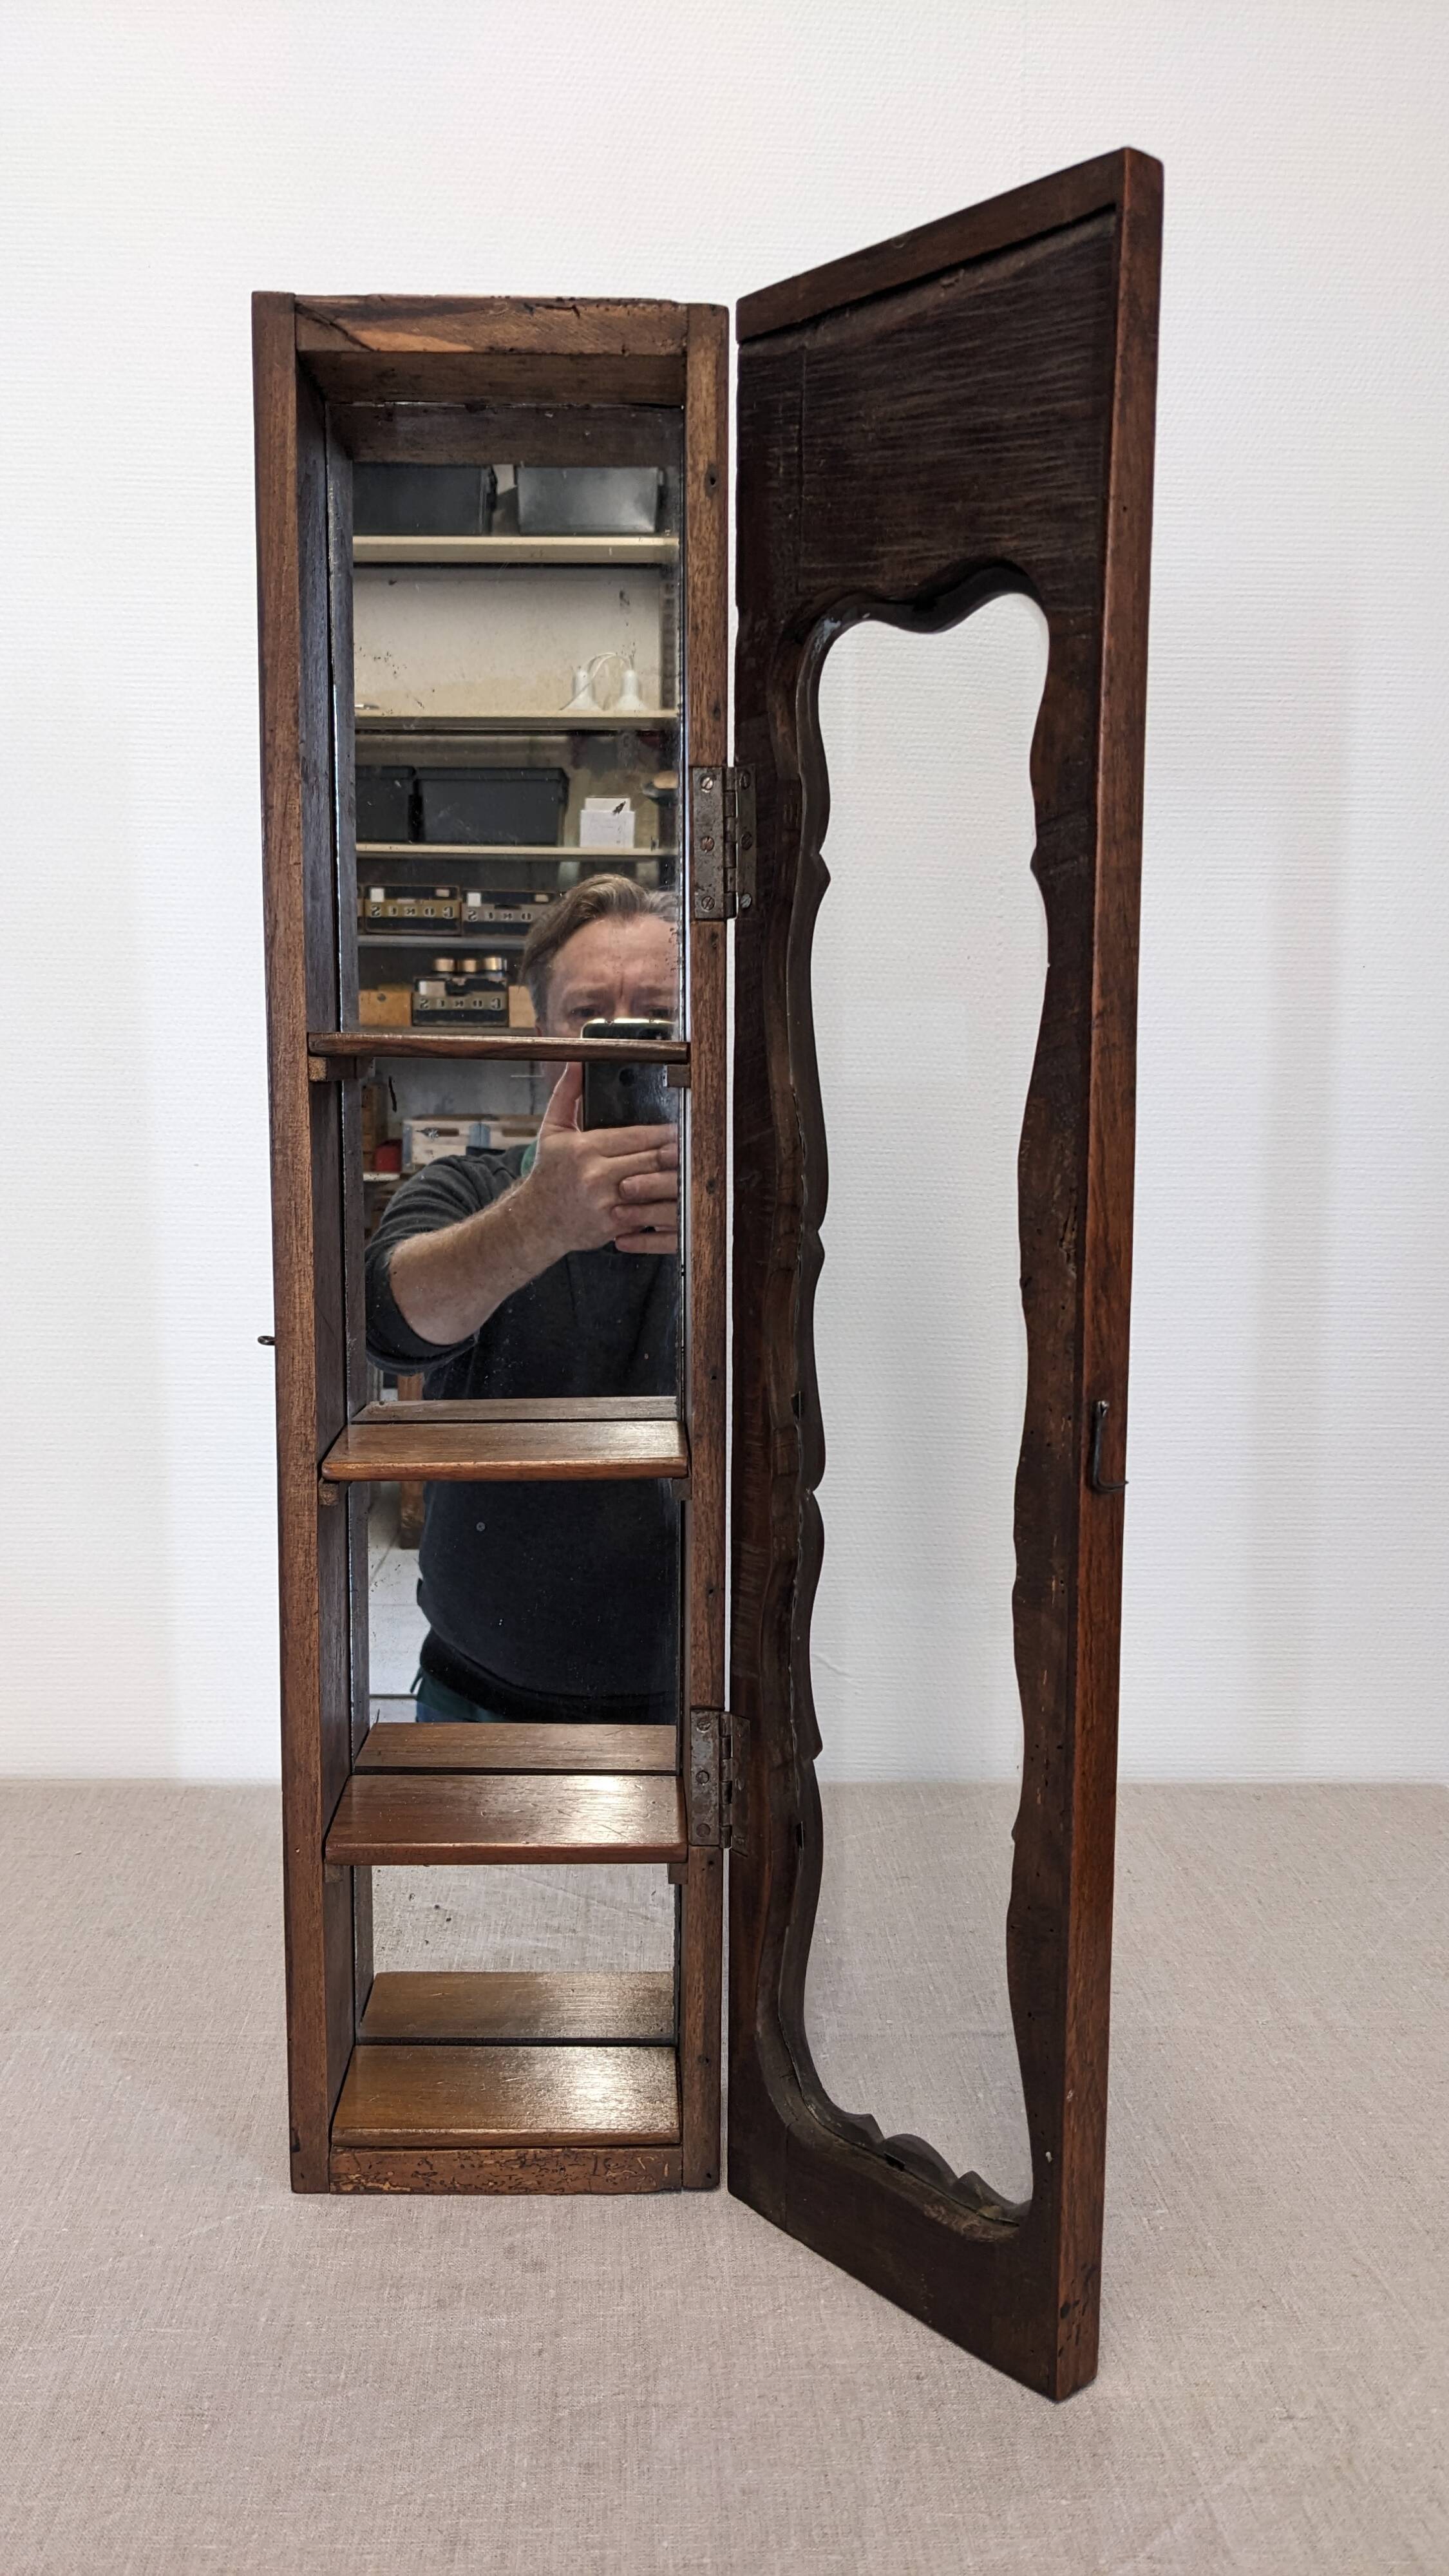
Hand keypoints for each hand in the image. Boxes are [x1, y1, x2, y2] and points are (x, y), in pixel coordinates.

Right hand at [517, 1061, 678, 1259]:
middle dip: (677, 1153)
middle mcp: (597, 1175)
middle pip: (652, 1159)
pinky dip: (665, 1204)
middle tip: (698, 1145)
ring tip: (694, 1169)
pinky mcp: (616, 1224)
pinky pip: (649, 1211)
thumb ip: (566, 1095)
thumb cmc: (548, 1174)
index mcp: (585, 1148)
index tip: (681, 1128)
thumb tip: (575, 1063)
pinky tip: (678, 1196)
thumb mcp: (552, 1131)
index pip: (638, 1135)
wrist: (536, 1221)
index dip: (665, 1132)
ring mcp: (608, 1203)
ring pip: (655, 1186)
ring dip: (677, 1178)